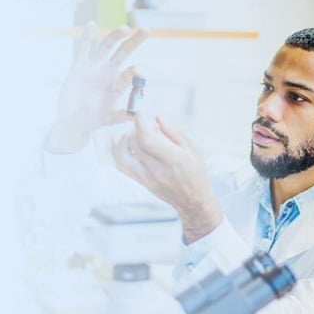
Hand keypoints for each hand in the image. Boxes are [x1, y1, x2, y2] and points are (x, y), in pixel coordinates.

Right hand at [45, 24, 147, 153]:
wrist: (73, 119)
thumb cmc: (92, 119)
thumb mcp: (108, 118)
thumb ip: (121, 115)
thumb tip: (137, 115)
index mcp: (117, 85)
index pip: (127, 76)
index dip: (132, 73)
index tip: (138, 71)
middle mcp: (108, 73)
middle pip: (123, 53)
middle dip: (134, 42)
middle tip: (146, 31)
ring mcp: (95, 67)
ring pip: (106, 47)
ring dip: (115, 36)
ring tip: (125, 28)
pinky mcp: (80, 65)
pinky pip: (84, 49)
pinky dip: (87, 37)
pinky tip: (91, 24)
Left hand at [112, 115, 221, 242]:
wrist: (193, 202)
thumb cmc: (196, 173)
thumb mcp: (193, 149)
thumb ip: (174, 132)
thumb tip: (157, 117)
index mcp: (172, 159)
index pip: (147, 139)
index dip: (140, 122)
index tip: (140, 111)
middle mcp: (156, 169)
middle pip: (133, 143)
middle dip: (136, 128)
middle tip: (147, 126)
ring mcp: (146, 177)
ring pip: (122, 155)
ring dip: (123, 139)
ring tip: (134, 133)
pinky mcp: (141, 182)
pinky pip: (122, 165)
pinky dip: (118, 151)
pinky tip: (123, 143)